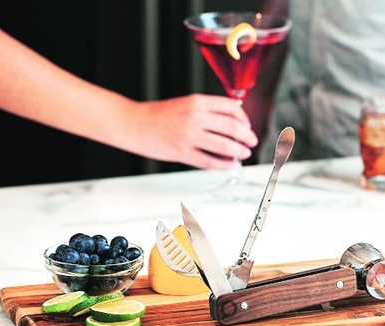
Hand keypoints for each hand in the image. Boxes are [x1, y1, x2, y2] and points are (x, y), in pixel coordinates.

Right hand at [123, 94, 258, 168]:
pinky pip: (210, 161)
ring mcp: (189, 135)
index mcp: (197, 102)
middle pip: (233, 127)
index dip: (244, 118)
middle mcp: (195, 117)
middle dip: (247, 137)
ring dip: (239, 151)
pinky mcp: (183, 152)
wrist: (134, 123)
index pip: (231, 108)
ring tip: (244, 154)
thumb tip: (231, 119)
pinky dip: (223, 164)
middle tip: (251, 142)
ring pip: (224, 146)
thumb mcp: (185, 103)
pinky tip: (229, 165)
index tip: (247, 126)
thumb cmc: (158, 115)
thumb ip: (207, 110)